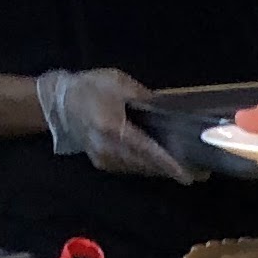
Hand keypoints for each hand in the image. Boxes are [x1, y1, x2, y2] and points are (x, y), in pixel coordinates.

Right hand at [35, 67, 198, 183]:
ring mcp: (105, 158)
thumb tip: (168, 110)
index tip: (188, 175)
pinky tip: (163, 164)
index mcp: (111, 126)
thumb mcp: (118, 83)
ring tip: (188, 170)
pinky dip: (148, 167)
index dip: (168, 163)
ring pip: (140, 169)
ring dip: (162, 171)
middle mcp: (108, 148)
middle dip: (172, 170)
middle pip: (146, 164)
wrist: (57, 102)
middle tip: (200, 172)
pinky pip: (131, 168)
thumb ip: (144, 98)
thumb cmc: (89, 87)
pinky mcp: (103, 163)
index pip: (145, 149)